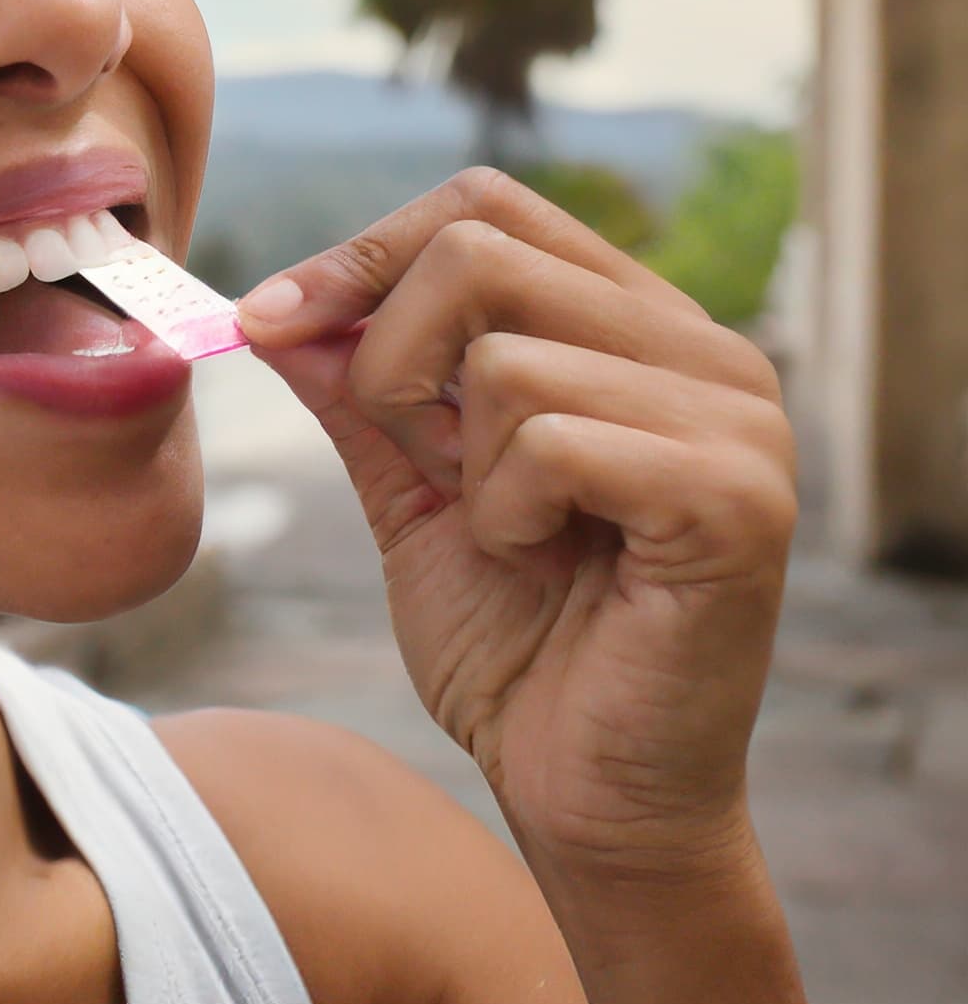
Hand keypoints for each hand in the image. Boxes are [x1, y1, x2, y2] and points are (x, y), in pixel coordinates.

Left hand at [233, 168, 797, 882]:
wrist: (584, 797)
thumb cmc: (514, 645)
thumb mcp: (408, 490)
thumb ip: (358, 389)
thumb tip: (274, 303)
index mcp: (633, 326)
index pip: (481, 207)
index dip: (360, 254)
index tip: (267, 321)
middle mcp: (704, 349)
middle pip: (479, 253)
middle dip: (392, 364)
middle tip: (423, 466)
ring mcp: (736, 417)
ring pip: (503, 355)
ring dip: (458, 463)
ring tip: (509, 534)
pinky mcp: (736, 496)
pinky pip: (550, 442)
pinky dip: (504, 512)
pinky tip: (544, 562)